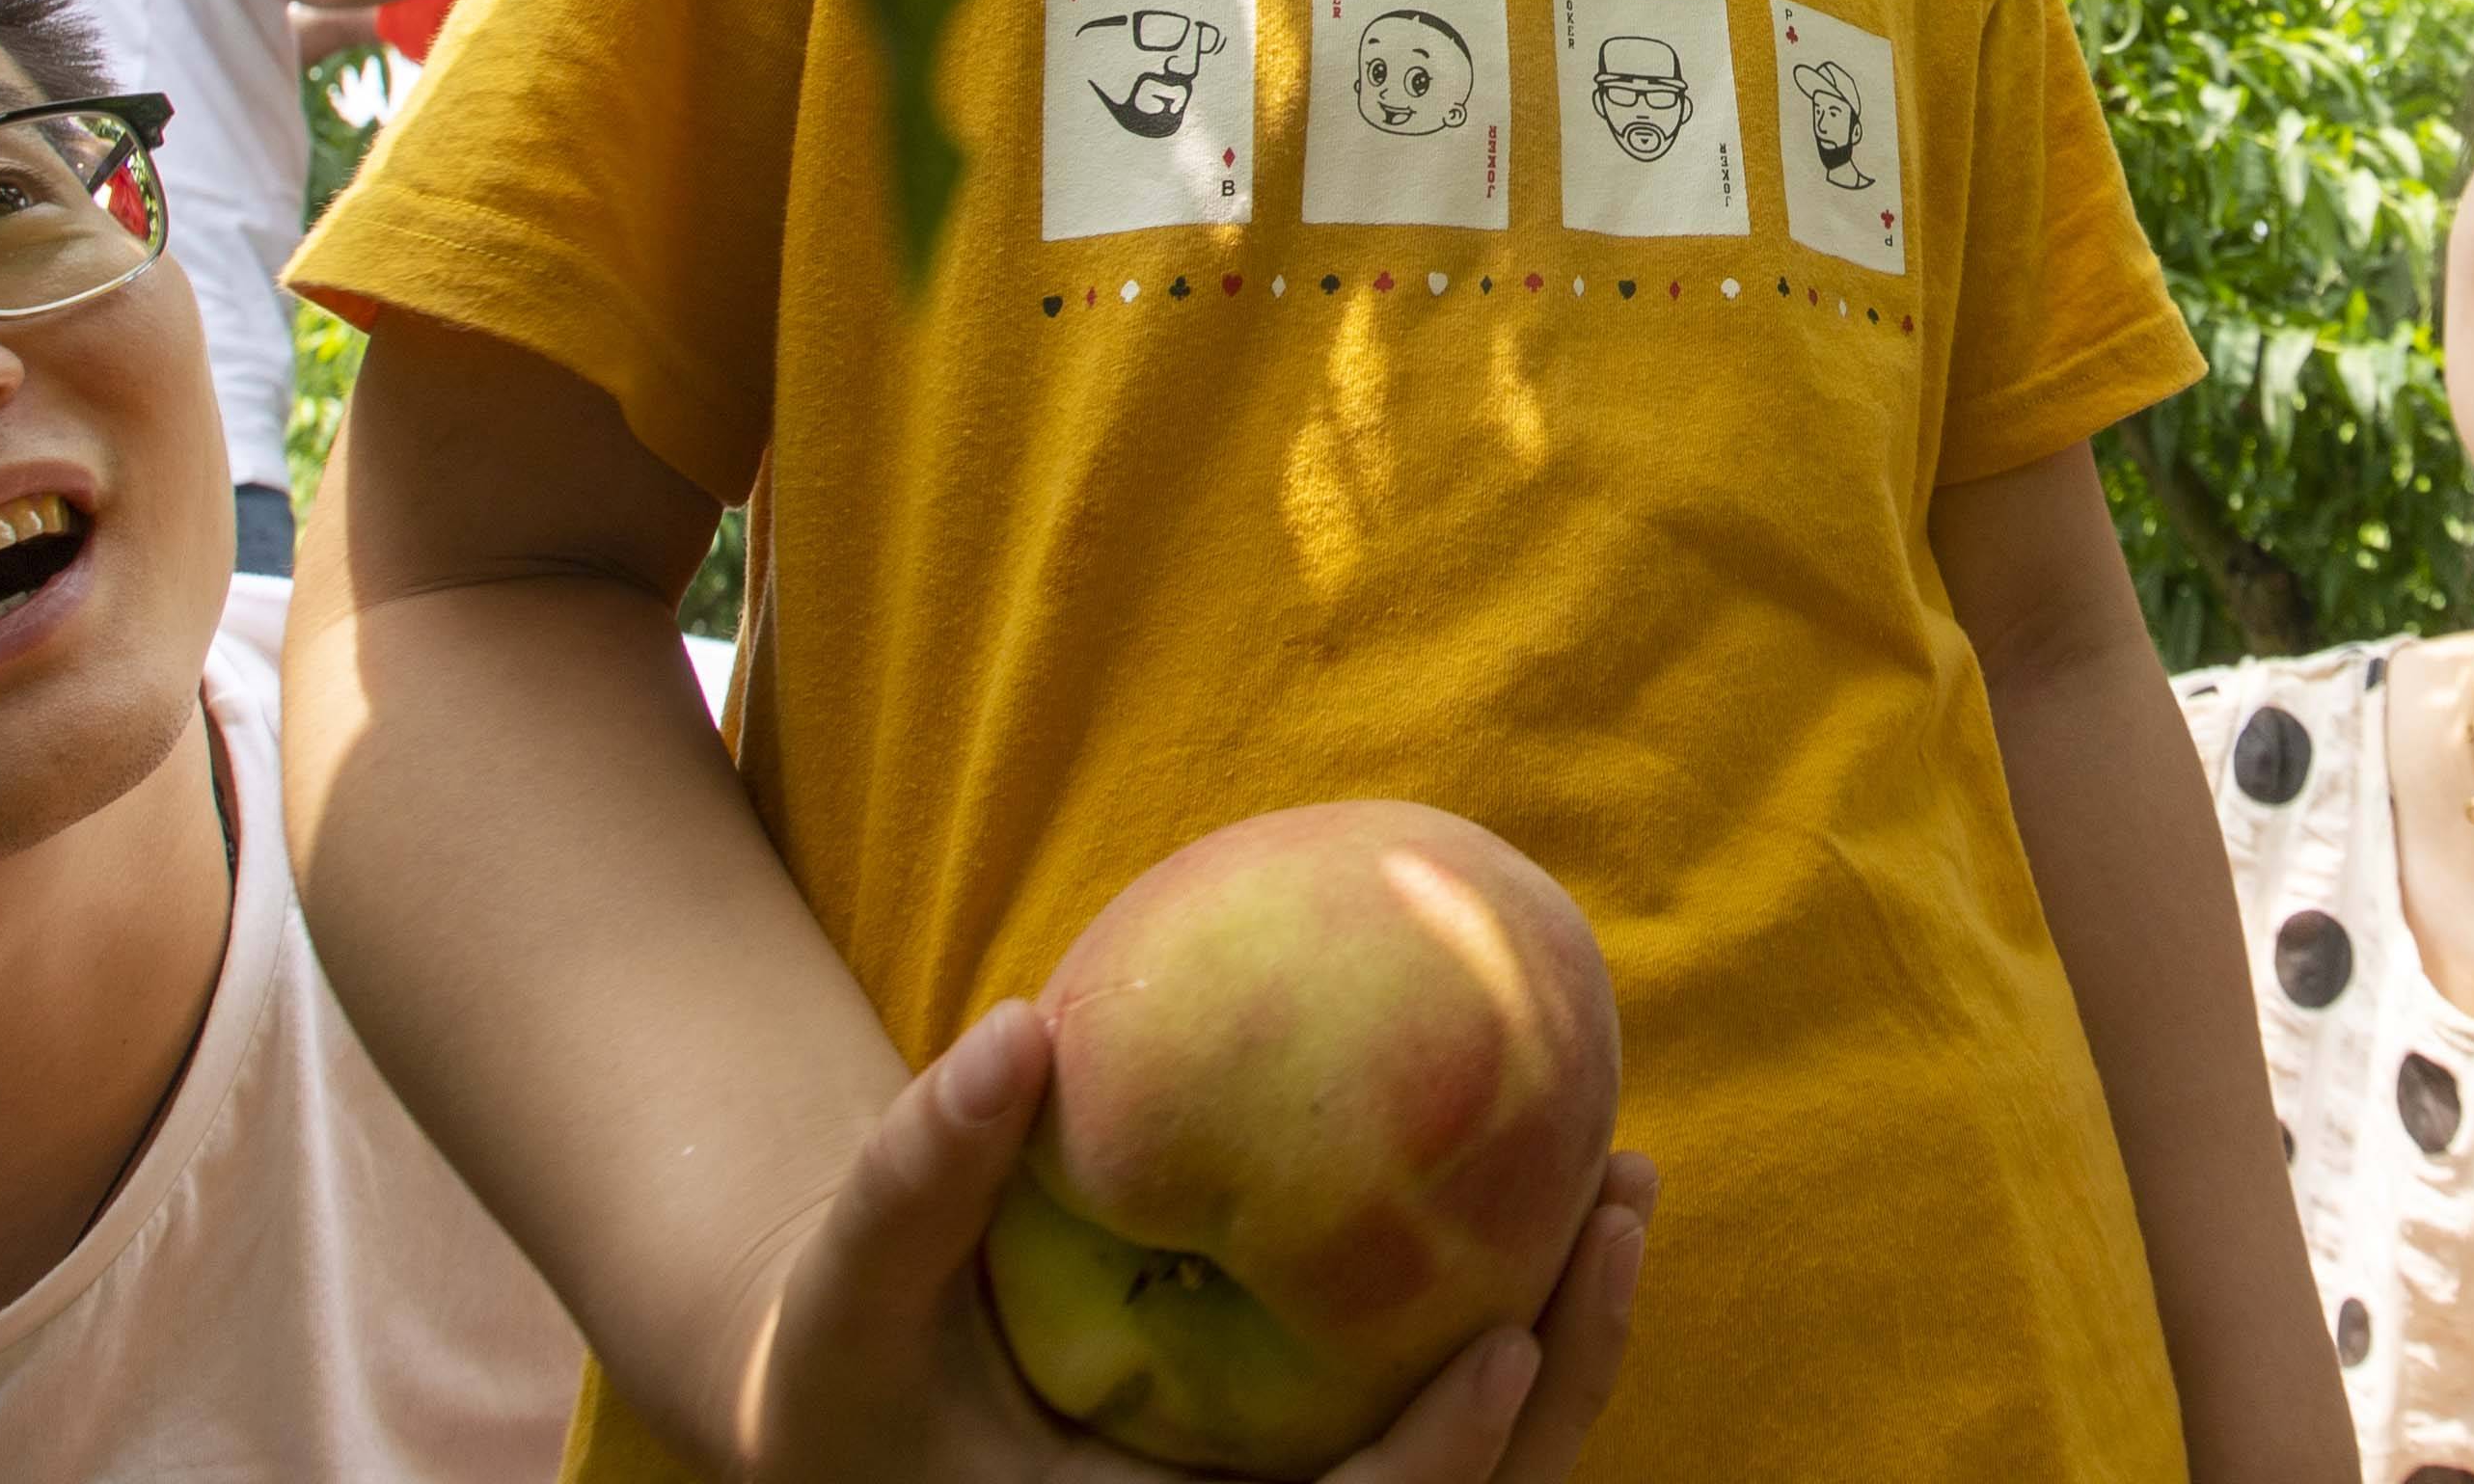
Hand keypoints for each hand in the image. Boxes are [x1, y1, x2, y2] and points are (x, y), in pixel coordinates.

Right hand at [735, 1002, 1656, 1483]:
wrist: (867, 1427)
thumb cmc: (851, 1371)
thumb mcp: (851, 1291)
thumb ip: (920, 1177)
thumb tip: (1018, 1033)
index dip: (1438, 1468)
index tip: (1507, 1342)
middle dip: (1562, 1388)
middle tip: (1621, 1204)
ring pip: (1486, 1476)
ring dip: (1571, 1352)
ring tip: (1623, 1183)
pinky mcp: (1322, 1463)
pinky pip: (1444, 1415)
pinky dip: (1522, 1328)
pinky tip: (1556, 1193)